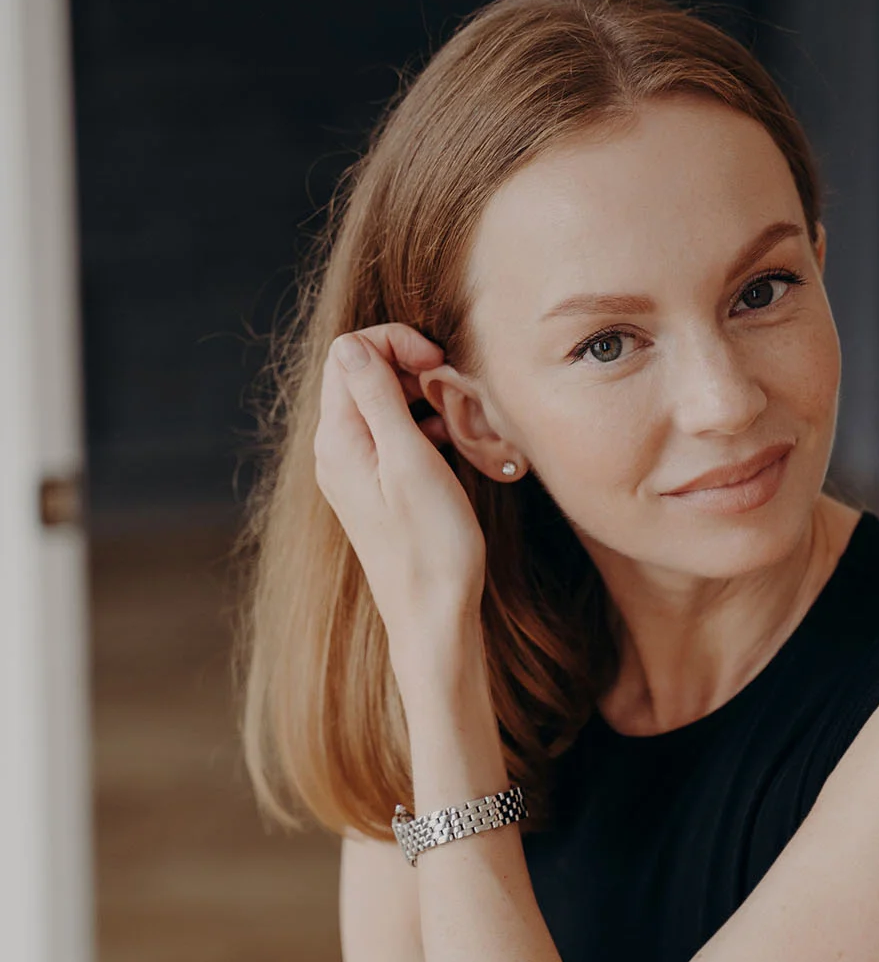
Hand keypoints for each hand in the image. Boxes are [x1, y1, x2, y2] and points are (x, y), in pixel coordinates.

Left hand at [314, 323, 486, 655]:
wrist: (433, 617)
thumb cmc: (431, 546)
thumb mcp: (409, 461)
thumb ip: (378, 398)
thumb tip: (352, 344)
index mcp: (338, 439)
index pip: (350, 353)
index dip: (396, 343)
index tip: (438, 364)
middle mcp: (336, 451)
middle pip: (363, 375)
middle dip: (411, 367)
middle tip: (454, 390)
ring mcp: (353, 471)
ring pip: (381, 405)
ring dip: (421, 398)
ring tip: (459, 419)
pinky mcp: (375, 489)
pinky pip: (392, 436)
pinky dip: (422, 428)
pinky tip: (451, 445)